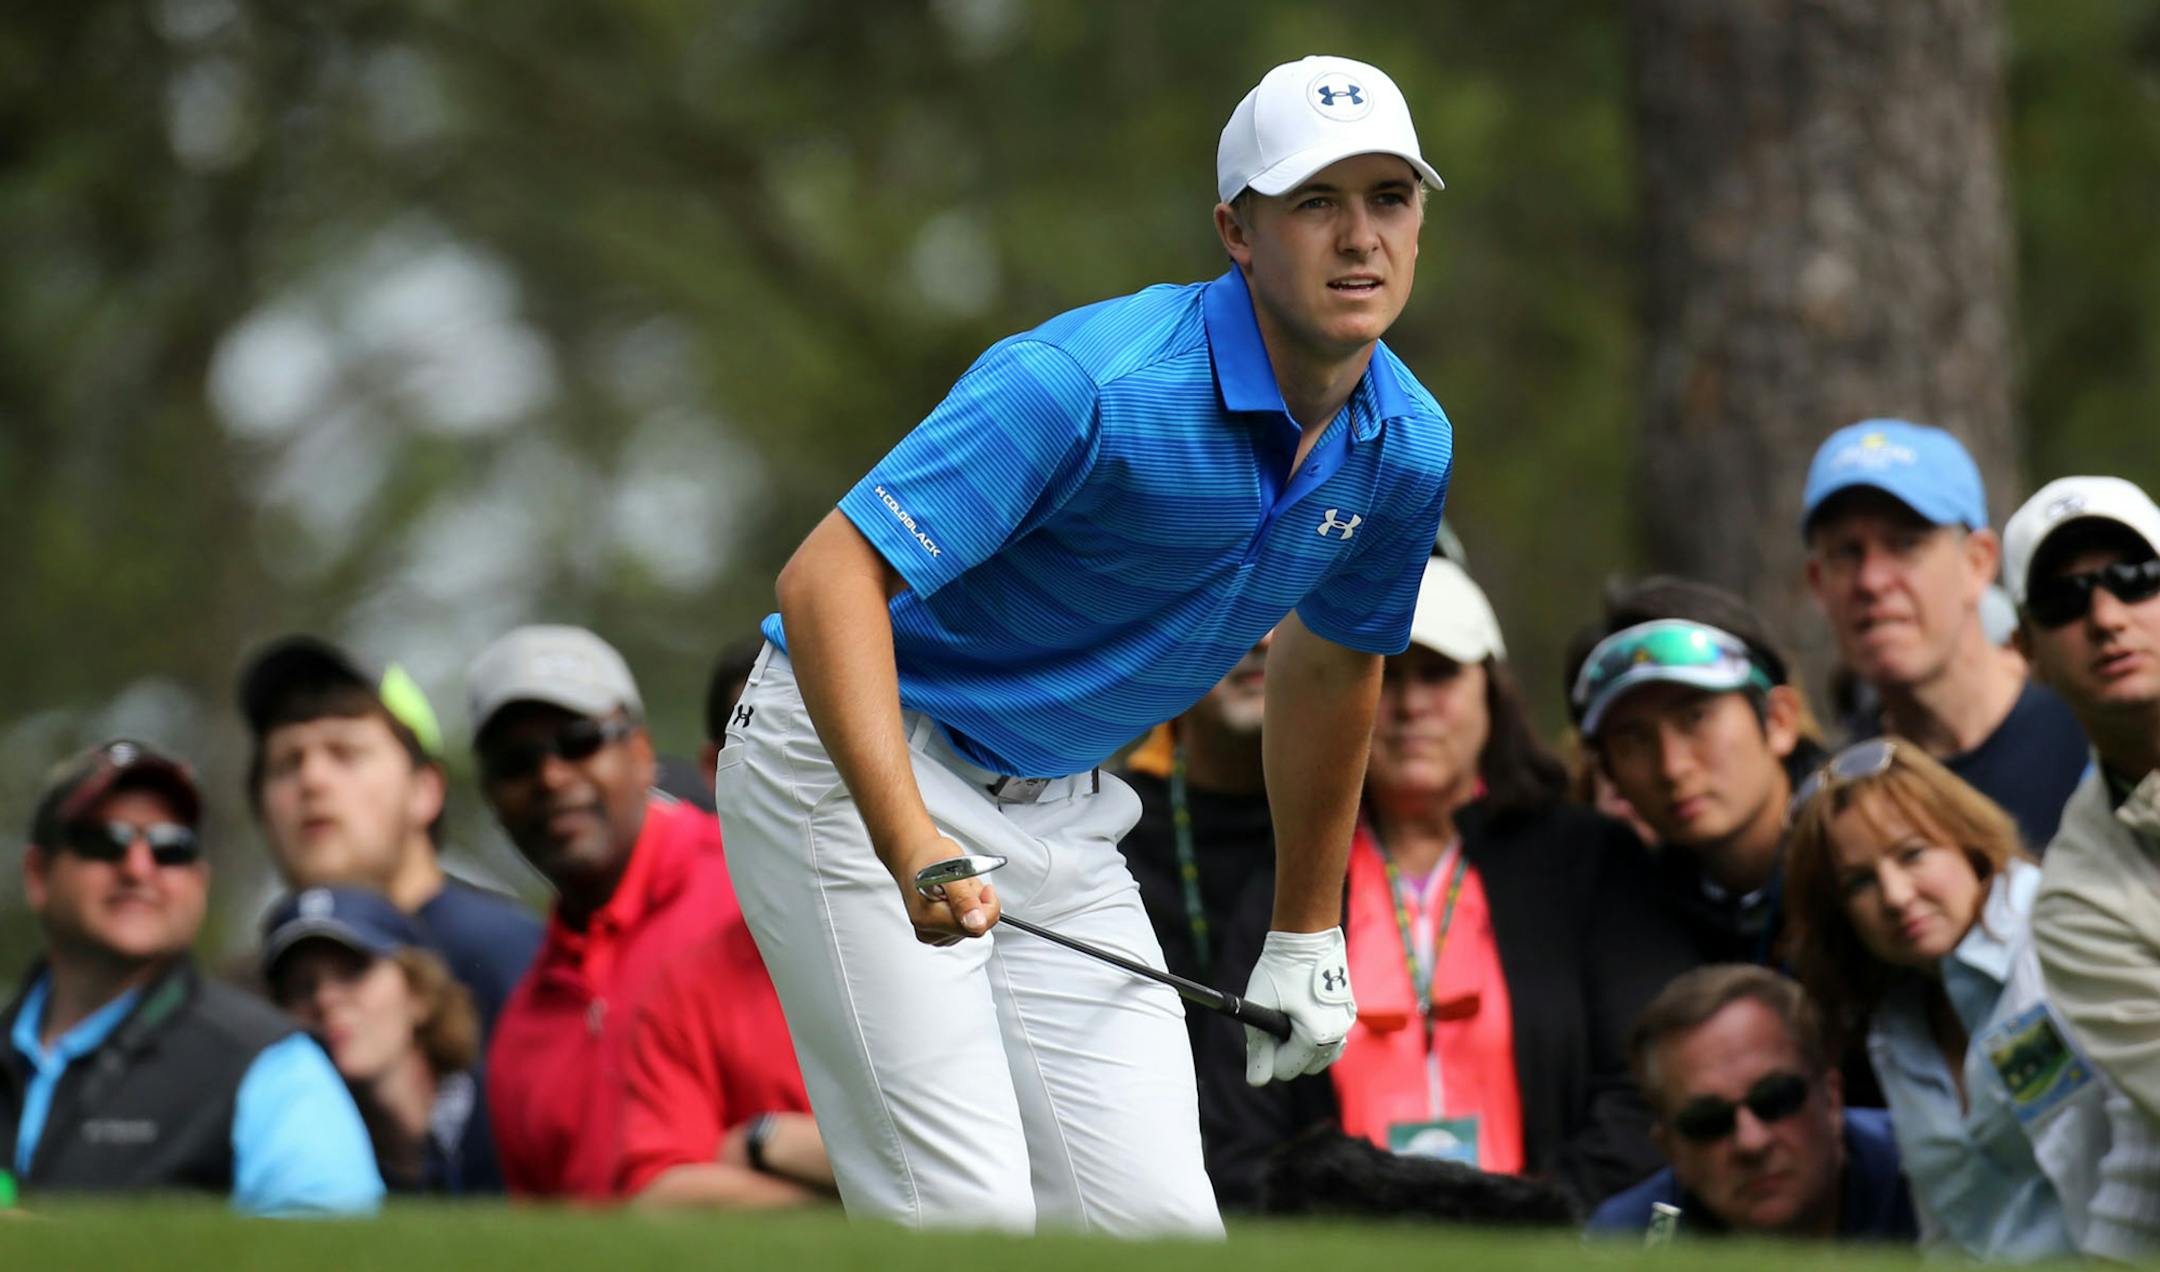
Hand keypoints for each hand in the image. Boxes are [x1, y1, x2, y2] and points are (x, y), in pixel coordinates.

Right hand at [893, 834, 1000, 945]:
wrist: (916, 855)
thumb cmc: (929, 857)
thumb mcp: (951, 868)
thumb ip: (964, 898)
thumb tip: (976, 924)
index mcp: (929, 919)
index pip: (977, 928)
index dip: (986, 905)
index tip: (979, 886)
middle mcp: (929, 932)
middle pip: (976, 927)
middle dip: (977, 901)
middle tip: (961, 882)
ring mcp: (934, 934)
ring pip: (974, 924)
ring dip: (973, 902)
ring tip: (955, 886)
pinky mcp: (941, 932)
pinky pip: (968, 924)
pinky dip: (967, 907)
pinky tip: (954, 895)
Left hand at [1243, 928, 1354, 1085]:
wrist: (1307, 935)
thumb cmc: (1280, 970)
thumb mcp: (1260, 1008)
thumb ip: (1258, 1048)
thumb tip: (1257, 1082)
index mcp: (1316, 1038)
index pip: (1286, 1070)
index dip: (1267, 1055)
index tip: (1259, 1033)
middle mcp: (1337, 1036)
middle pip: (1306, 1067)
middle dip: (1286, 1053)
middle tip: (1272, 1024)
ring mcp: (1346, 1025)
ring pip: (1321, 1055)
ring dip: (1302, 1046)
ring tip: (1286, 1017)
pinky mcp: (1348, 1013)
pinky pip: (1332, 1039)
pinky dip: (1316, 1035)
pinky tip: (1301, 1014)